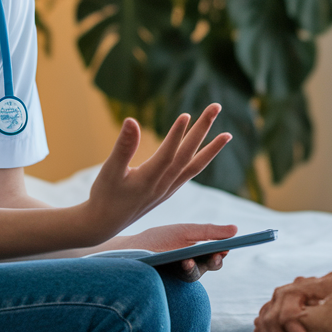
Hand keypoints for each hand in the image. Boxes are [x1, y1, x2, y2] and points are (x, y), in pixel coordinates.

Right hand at [82, 105, 231, 244]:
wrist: (105, 224)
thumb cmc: (104, 195)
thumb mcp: (109, 171)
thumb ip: (123, 147)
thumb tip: (131, 121)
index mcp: (148, 179)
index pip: (167, 154)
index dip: (176, 135)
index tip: (187, 115)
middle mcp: (163, 185)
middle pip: (188, 154)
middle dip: (202, 130)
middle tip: (216, 107)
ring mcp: (168, 188)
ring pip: (194, 166)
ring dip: (211, 148)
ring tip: (228, 134)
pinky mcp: (168, 190)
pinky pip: (190, 173)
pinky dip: (202, 160)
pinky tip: (208, 151)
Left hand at [125, 223, 236, 281]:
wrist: (130, 250)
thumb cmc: (158, 239)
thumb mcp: (184, 231)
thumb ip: (208, 231)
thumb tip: (236, 229)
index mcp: (198, 255)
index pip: (215, 256)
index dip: (221, 253)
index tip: (227, 248)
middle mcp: (191, 267)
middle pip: (208, 267)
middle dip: (213, 261)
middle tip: (217, 255)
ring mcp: (177, 277)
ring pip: (192, 276)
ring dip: (192, 268)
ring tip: (188, 259)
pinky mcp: (165, 284)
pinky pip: (173, 281)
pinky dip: (175, 273)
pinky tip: (173, 264)